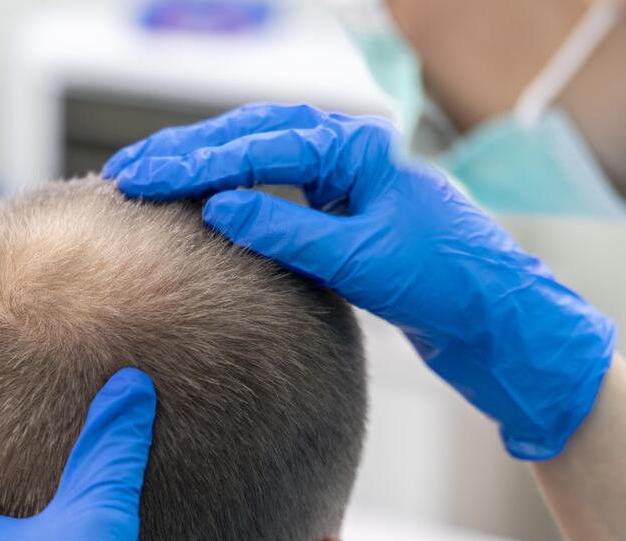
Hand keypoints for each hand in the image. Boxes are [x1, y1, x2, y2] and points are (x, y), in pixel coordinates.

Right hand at [104, 103, 613, 459]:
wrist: (498, 319)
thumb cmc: (444, 284)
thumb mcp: (361, 260)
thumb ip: (288, 230)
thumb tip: (217, 207)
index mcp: (357, 149)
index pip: (258, 145)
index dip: (193, 162)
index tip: (140, 176)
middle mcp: (348, 153)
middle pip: (250, 136)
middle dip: (186, 153)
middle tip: (127, 171)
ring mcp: (343, 178)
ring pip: (258, 156)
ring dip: (203, 166)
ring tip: (147, 179)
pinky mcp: (339, 209)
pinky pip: (272, 186)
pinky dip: (231, 190)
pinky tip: (199, 203)